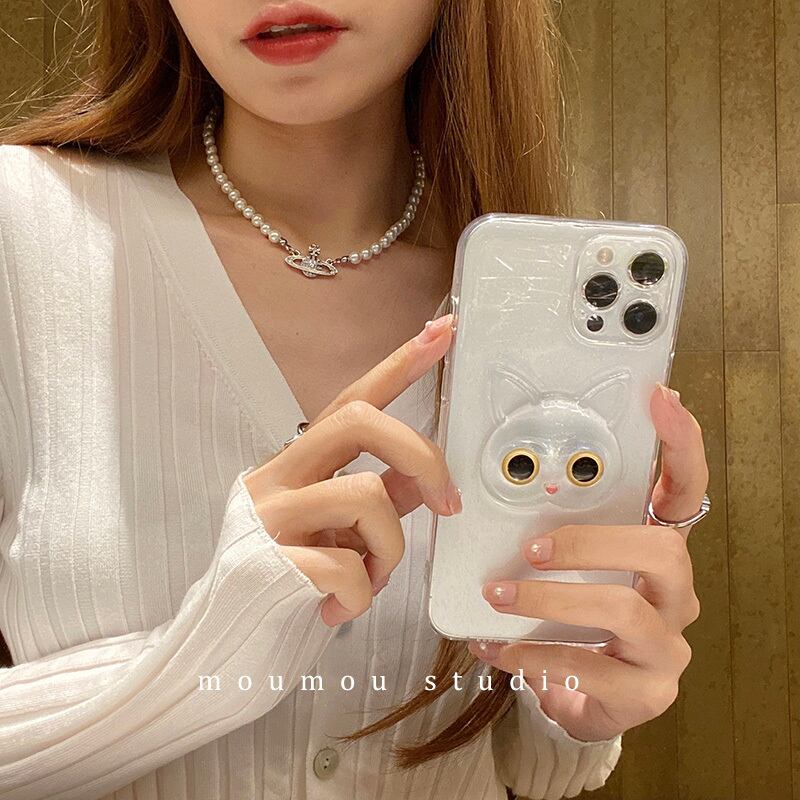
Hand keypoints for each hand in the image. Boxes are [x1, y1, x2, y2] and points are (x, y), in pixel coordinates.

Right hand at [243, 313, 460, 627]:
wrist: (227, 641)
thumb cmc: (290, 579)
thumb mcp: (341, 531)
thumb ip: (381, 497)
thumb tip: (423, 477)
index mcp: (299, 462)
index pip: (353, 399)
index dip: (400, 363)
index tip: (442, 331)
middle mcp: (279, 475)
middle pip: (358, 420)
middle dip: (420, 456)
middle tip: (447, 503)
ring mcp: (269, 514)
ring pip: (366, 496)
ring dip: (391, 550)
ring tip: (371, 581)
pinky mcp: (266, 559)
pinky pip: (346, 565)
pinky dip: (361, 594)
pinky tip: (338, 607)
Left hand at [468, 384, 707, 741]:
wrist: (594, 701)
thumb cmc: (577, 619)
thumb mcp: (568, 569)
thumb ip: (550, 530)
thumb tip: (490, 485)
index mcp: (658, 549)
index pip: (685, 489)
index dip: (681, 444)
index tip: (661, 397)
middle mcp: (676, 593)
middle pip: (660, 551)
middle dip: (587, 544)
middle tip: (531, 549)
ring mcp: (668, 644)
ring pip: (622, 609)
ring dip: (549, 600)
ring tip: (499, 596)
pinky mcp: (647, 691)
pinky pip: (590, 667)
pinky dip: (534, 654)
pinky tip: (498, 647)